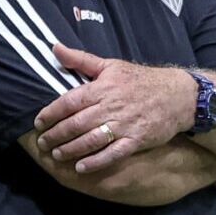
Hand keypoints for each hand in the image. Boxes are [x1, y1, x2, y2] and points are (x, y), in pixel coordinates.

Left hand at [35, 45, 197, 172]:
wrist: (177, 95)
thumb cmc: (140, 80)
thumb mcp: (111, 65)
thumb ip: (81, 59)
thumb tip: (54, 47)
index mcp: (102, 87)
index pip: (69, 101)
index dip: (51, 113)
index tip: (38, 123)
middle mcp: (111, 106)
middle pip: (76, 123)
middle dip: (56, 135)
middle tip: (42, 143)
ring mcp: (124, 125)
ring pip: (90, 140)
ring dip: (70, 149)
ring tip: (56, 155)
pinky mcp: (136, 140)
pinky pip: (112, 154)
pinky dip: (95, 161)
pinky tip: (81, 167)